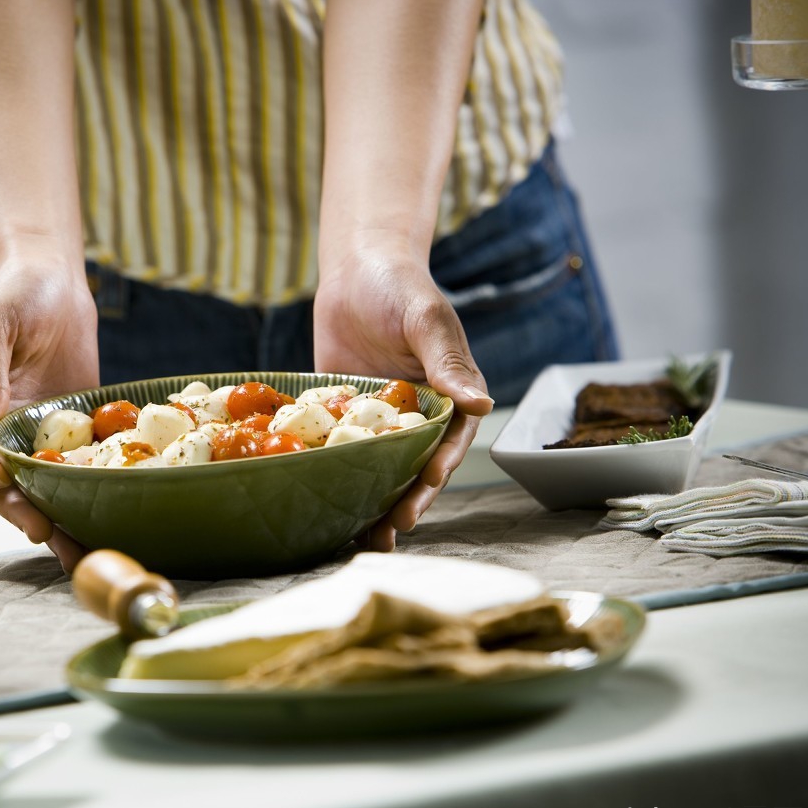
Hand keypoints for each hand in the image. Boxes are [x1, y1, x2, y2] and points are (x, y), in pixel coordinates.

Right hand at [0, 255, 98, 570]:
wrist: (56, 282)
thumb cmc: (13, 294)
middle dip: (17, 512)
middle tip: (45, 529)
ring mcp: (30, 439)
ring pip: (33, 493)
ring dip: (52, 522)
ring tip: (78, 551)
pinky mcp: (69, 437)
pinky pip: (71, 474)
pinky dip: (85, 500)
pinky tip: (106, 523)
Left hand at [314, 240, 493, 549]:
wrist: (355, 268)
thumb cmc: (400, 287)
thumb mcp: (427, 320)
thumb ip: (449, 363)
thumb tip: (483, 404)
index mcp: (449, 397)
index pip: (449, 440)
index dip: (440, 466)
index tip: (427, 483)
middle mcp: (417, 417)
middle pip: (415, 467)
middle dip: (406, 500)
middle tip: (391, 528)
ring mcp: (379, 422)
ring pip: (381, 470)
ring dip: (374, 504)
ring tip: (362, 539)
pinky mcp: (344, 419)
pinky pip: (342, 454)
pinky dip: (336, 480)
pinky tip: (324, 509)